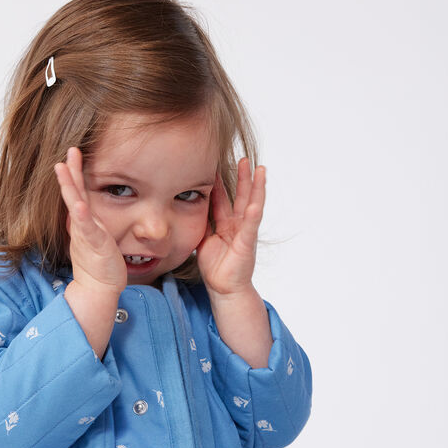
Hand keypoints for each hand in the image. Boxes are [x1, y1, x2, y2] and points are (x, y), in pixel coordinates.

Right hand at [54, 147, 127, 295]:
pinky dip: (82, 217)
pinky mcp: (94, 245)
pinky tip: (78, 205)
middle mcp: (80, 225)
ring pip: (75, 206)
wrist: (99, 288)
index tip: (72, 153)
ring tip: (63, 168)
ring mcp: (85, 234)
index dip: (73, 173)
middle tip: (67, 152)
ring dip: (69, 187)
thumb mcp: (94, 236)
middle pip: (72, 194)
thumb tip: (85, 207)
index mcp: (81, 221)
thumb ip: (89, 221)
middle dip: (69, 172)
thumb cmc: (99, 264)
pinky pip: (87, 229)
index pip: (76, 193)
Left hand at [195, 158, 265, 297]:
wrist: (223, 288)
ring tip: (260, 170)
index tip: (215, 163)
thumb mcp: (203, 239)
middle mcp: (237, 225)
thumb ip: (201, 224)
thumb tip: (186, 208)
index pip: (222, 198)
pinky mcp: (246, 244)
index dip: (219, 182)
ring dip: (256, 188)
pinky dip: (254, 215)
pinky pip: (250, 227)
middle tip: (241, 158)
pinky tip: (256, 202)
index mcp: (225, 223)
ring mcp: (244, 233)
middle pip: (240, 196)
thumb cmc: (215, 266)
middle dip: (242, 177)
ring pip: (251, 205)